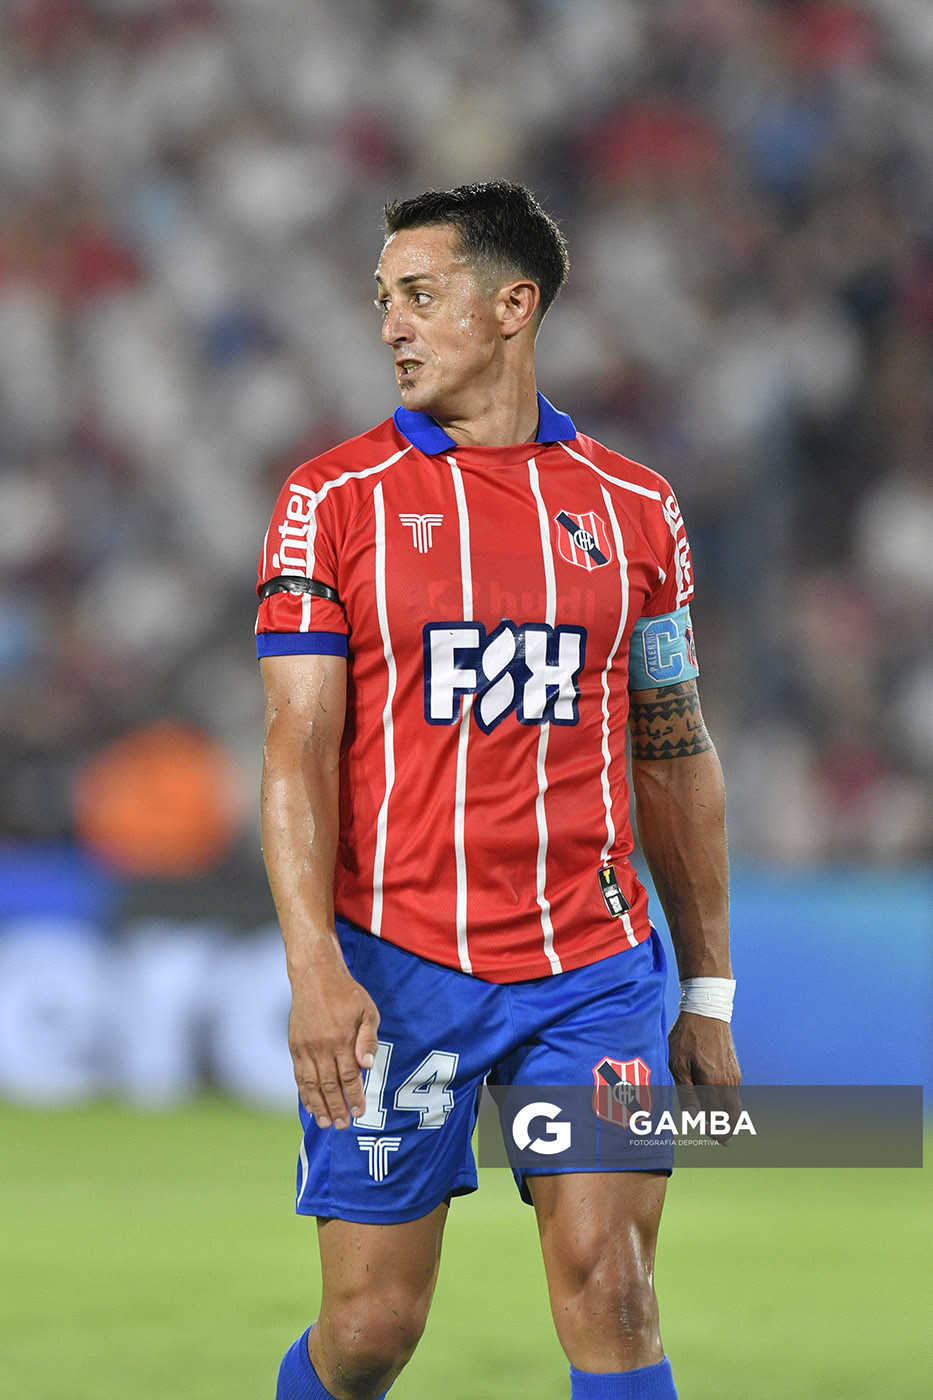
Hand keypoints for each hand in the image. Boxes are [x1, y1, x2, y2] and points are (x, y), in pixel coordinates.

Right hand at [288, 954, 379, 1130]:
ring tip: (325, 1123)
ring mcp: (305, 1047)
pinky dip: (304, 1093)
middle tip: (342, 1125)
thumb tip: (367, 1066)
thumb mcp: (367, 1011)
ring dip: (319, 1106)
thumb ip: (368, 1039)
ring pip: (311, 1084)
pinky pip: (299, 1075)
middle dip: (337, 1108)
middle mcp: (321, 1046)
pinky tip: (310, 1106)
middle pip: (329, 1085)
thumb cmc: (346, 994)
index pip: (349, 1076)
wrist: (315, 976)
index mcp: (341, 1039)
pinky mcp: (295, 1046)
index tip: (359, 1113)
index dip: (354, 1096)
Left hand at [669, 1013, 740, 1139]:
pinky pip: (733, 1091)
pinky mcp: (733, 1066)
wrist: (707, 1011)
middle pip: (733, 1114)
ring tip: (722, 1125)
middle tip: (723, 1141)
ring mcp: (733, 1074)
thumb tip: (692, 1117)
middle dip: (728, 1128)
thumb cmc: (687, 1037)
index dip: (715, 1129)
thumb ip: (686, 1092)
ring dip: (729, 1115)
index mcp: (714, 1084)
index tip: (713, 1138)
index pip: (718, 1116)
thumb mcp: (678, 1064)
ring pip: (735, 1102)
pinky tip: (719, 1102)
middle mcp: (728, 1082)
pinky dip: (728, 1102)